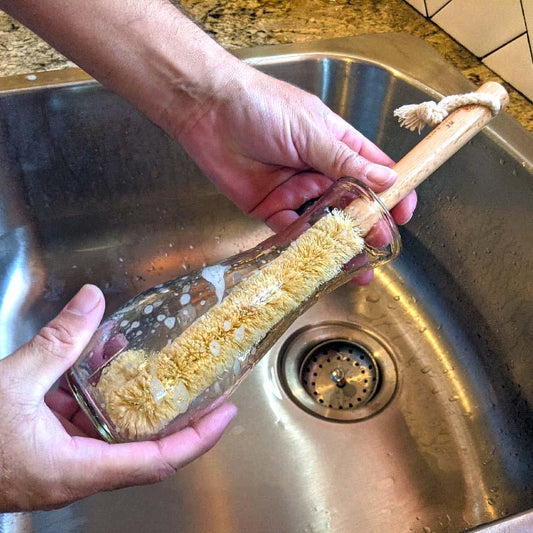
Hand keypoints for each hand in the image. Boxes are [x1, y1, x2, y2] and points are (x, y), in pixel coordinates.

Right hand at [0, 285, 236, 511]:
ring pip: (112, 428)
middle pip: (146, 446)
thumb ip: (56, 342)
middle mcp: (77, 471)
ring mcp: (63, 461)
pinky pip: (83, 419)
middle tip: (202, 386)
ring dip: (129, 394)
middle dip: (175, 414)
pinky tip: (95, 359)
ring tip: (146, 359)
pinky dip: (94, 391)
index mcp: (77, 469)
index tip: (226, 414)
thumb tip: (89, 300)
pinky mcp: (48, 447)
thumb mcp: (13, 384)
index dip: (199, 438)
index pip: (159, 461)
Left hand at [176, 63, 416, 282]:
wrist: (208, 112)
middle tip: (379, 245)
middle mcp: (319, 170)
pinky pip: (289, 230)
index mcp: (336, 145)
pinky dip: (301, 243)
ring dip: (337, 241)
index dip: (392, 192)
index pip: (373, 170)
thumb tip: (387, 180)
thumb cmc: (262, 107)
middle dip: (366, 225)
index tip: (404, 214)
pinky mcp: (269, 207)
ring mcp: (295, 191)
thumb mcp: (311, 131)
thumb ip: (345, 161)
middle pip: (351, 202)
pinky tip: (316, 257)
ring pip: (323, 221)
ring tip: (352, 262)